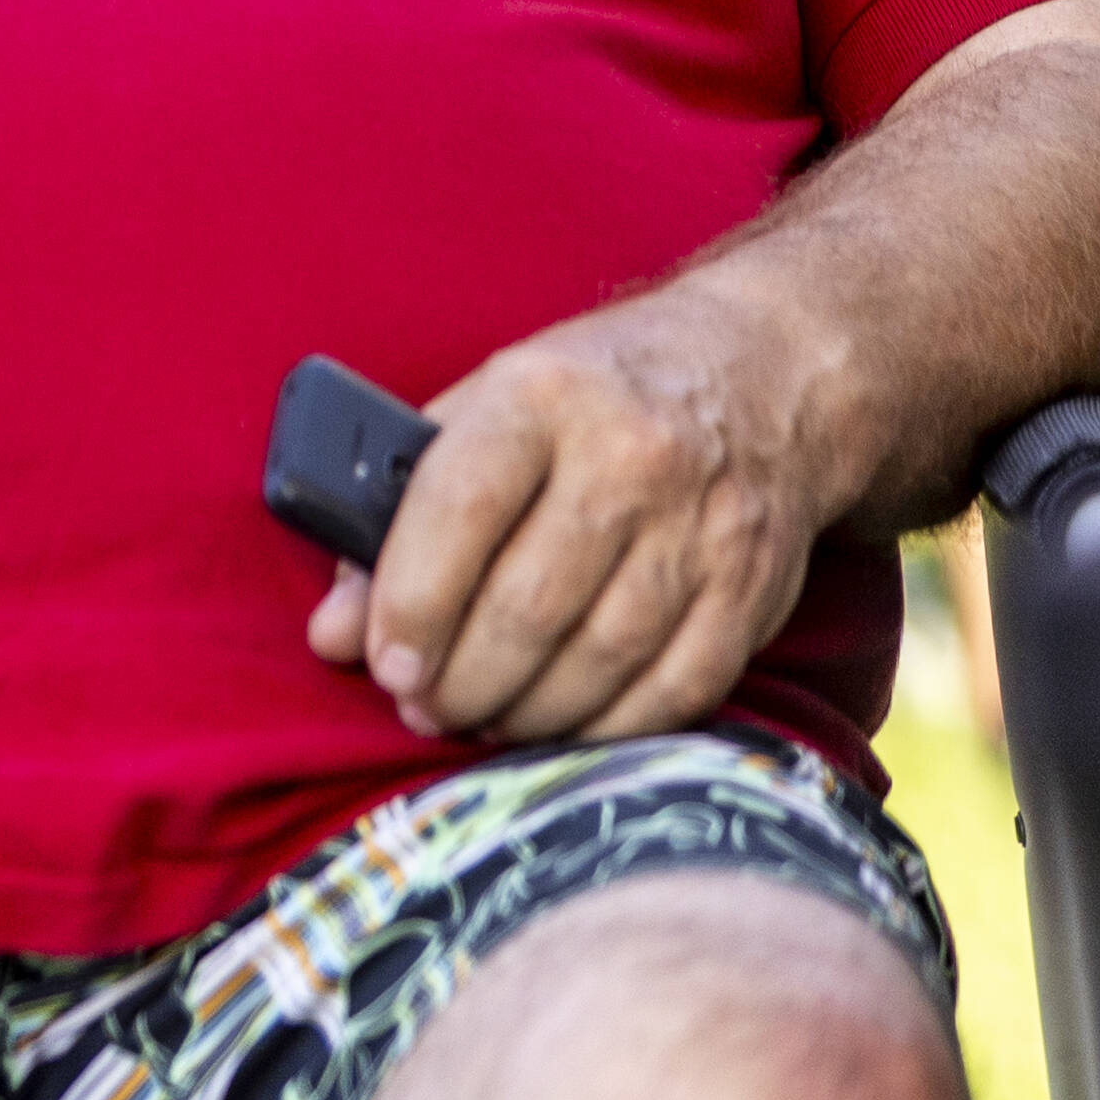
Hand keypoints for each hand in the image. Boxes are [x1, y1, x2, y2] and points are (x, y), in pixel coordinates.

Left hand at [302, 279, 862, 747]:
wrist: (763, 370)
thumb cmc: (597, 396)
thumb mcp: (489, 410)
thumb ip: (403, 513)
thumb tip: (336, 631)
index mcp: (545, 394)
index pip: (461, 506)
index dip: (411, 601)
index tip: (385, 661)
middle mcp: (631, 454)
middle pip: (527, 607)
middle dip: (459, 681)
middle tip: (424, 706)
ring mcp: (702, 524)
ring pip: (597, 661)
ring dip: (524, 714)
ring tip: (482, 717)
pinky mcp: (752, 587)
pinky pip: (674, 693)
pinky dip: (607, 728)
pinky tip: (565, 723)